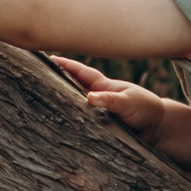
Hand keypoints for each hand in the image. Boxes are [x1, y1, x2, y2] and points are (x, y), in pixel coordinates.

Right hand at [48, 56, 190, 181]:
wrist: (158, 133)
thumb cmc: (146, 111)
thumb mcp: (130, 103)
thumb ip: (110, 100)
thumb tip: (89, 98)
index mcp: (102, 86)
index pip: (79, 72)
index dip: (63, 64)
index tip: (46, 57)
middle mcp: (95, 98)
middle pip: (69, 86)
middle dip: (52, 80)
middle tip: (32, 74)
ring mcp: (94, 113)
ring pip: (71, 105)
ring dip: (56, 102)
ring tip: (34, 98)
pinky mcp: (95, 129)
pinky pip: (77, 123)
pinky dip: (66, 122)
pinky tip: (51, 124)